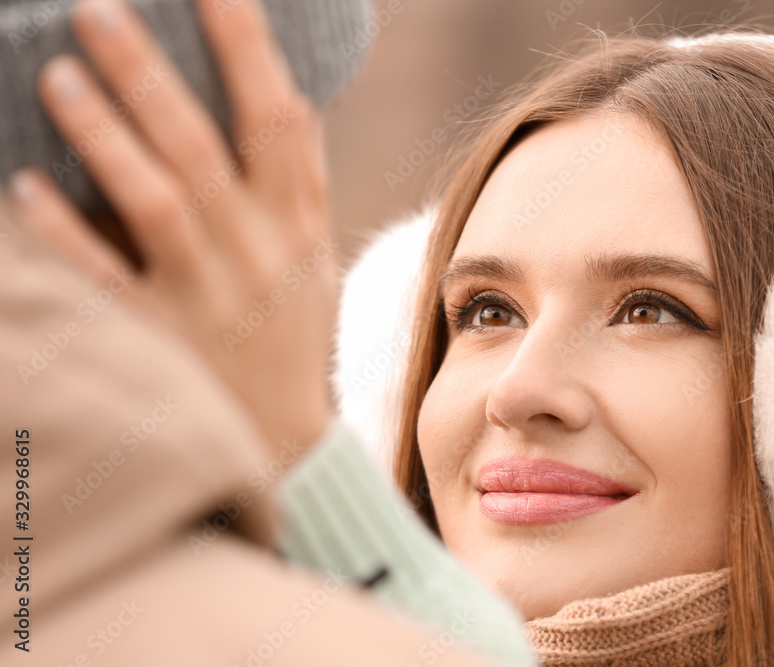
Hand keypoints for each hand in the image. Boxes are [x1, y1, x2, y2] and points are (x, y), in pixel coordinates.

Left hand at [8, 0, 336, 454]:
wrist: (283, 443)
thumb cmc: (291, 337)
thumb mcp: (314, 259)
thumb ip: (295, 188)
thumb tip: (276, 102)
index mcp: (299, 226)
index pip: (281, 121)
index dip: (248, 48)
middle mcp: (258, 254)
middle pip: (201, 148)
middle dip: (149, 73)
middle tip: (94, 9)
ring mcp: (207, 299)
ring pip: (156, 204)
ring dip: (105, 138)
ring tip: (56, 77)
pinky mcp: (158, 341)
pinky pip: (104, 282)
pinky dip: (64, 235)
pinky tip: (26, 191)